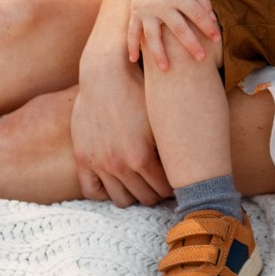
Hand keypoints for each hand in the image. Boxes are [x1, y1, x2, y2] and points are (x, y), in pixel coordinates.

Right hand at [71, 66, 172, 207]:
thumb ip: (171, 146)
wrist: (106, 75)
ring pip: (122, 200)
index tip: (179, 182)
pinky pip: (92, 192)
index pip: (164, 189)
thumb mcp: (160, 119)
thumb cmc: (140, 91)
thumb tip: (191, 166)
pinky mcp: (83, 158)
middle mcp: (120, 165)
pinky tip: (117, 182)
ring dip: (134, 195)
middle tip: (163, 185)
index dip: (175, 187)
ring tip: (142, 184)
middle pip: (145, 198)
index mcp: (142, 157)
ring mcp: (99, 163)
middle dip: (158, 193)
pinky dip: (106, 192)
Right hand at [128, 0, 219, 68]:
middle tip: (201, 59)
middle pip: (179, 29)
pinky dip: (132, 46)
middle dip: (191, 45)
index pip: (197, 15)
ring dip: (159, 53)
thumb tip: (212, 20)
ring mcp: (146, 9)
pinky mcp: (135, 12)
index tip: (217, 40)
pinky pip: (132, 31)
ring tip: (165, 69)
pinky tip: (133, 60)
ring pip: (152, 36)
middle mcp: (162, 4)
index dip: (208, 28)